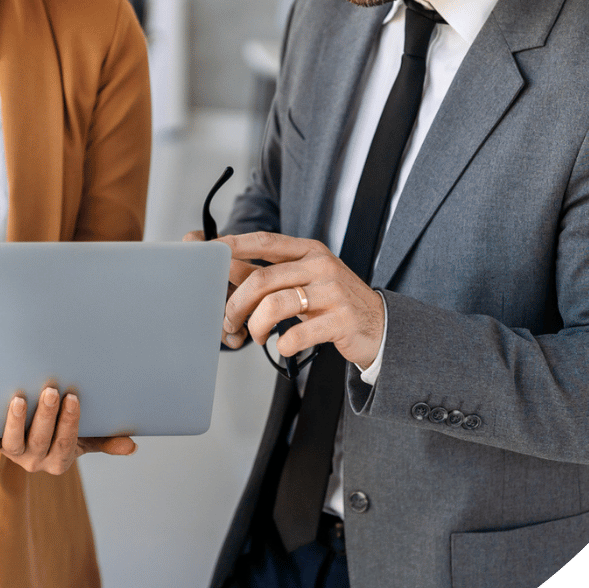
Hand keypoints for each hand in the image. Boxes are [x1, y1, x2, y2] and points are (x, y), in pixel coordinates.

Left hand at [0, 385, 136, 473]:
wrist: (41, 442)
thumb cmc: (69, 433)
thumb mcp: (90, 439)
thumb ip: (107, 441)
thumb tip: (132, 446)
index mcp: (60, 460)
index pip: (66, 442)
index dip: (69, 422)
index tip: (73, 397)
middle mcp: (36, 460)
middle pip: (40, 440)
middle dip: (45, 415)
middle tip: (50, 389)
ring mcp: (15, 454)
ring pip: (13, 443)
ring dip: (14, 421)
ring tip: (19, 398)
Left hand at [218, 232, 383, 368]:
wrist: (379, 324)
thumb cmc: (331, 301)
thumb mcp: (303, 280)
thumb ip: (268, 274)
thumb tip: (224, 265)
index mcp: (309, 251)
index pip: (265, 241)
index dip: (233, 245)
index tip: (209, 252)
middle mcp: (321, 266)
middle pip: (262, 279)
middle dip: (236, 303)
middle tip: (228, 320)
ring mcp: (333, 292)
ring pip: (275, 305)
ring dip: (255, 325)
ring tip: (255, 335)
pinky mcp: (341, 320)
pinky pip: (299, 334)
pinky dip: (282, 344)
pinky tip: (281, 346)